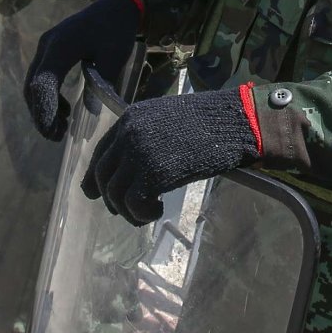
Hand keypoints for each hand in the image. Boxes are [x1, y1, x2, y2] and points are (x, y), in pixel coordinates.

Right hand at [25, 0, 142, 140]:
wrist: (117, 6)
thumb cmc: (117, 30)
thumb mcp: (113, 57)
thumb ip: (101, 83)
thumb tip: (90, 111)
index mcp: (60, 48)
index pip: (43, 84)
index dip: (45, 111)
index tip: (54, 132)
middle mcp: (47, 46)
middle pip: (33, 86)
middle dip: (42, 113)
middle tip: (57, 136)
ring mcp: (46, 46)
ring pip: (35, 82)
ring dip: (44, 106)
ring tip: (61, 126)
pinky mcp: (51, 48)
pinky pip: (42, 75)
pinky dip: (49, 94)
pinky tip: (65, 108)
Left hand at [82, 82, 262, 224]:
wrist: (234, 123)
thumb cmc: (211, 121)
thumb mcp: (170, 119)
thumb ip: (146, 134)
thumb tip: (135, 164)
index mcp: (130, 118)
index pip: (101, 152)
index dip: (96, 176)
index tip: (96, 193)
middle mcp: (128, 134)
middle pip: (103, 175)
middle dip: (110, 198)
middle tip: (122, 212)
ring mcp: (139, 154)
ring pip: (115, 193)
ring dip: (127, 210)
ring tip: (146, 214)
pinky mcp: (153, 174)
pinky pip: (133, 204)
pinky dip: (141, 214)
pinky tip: (157, 212)